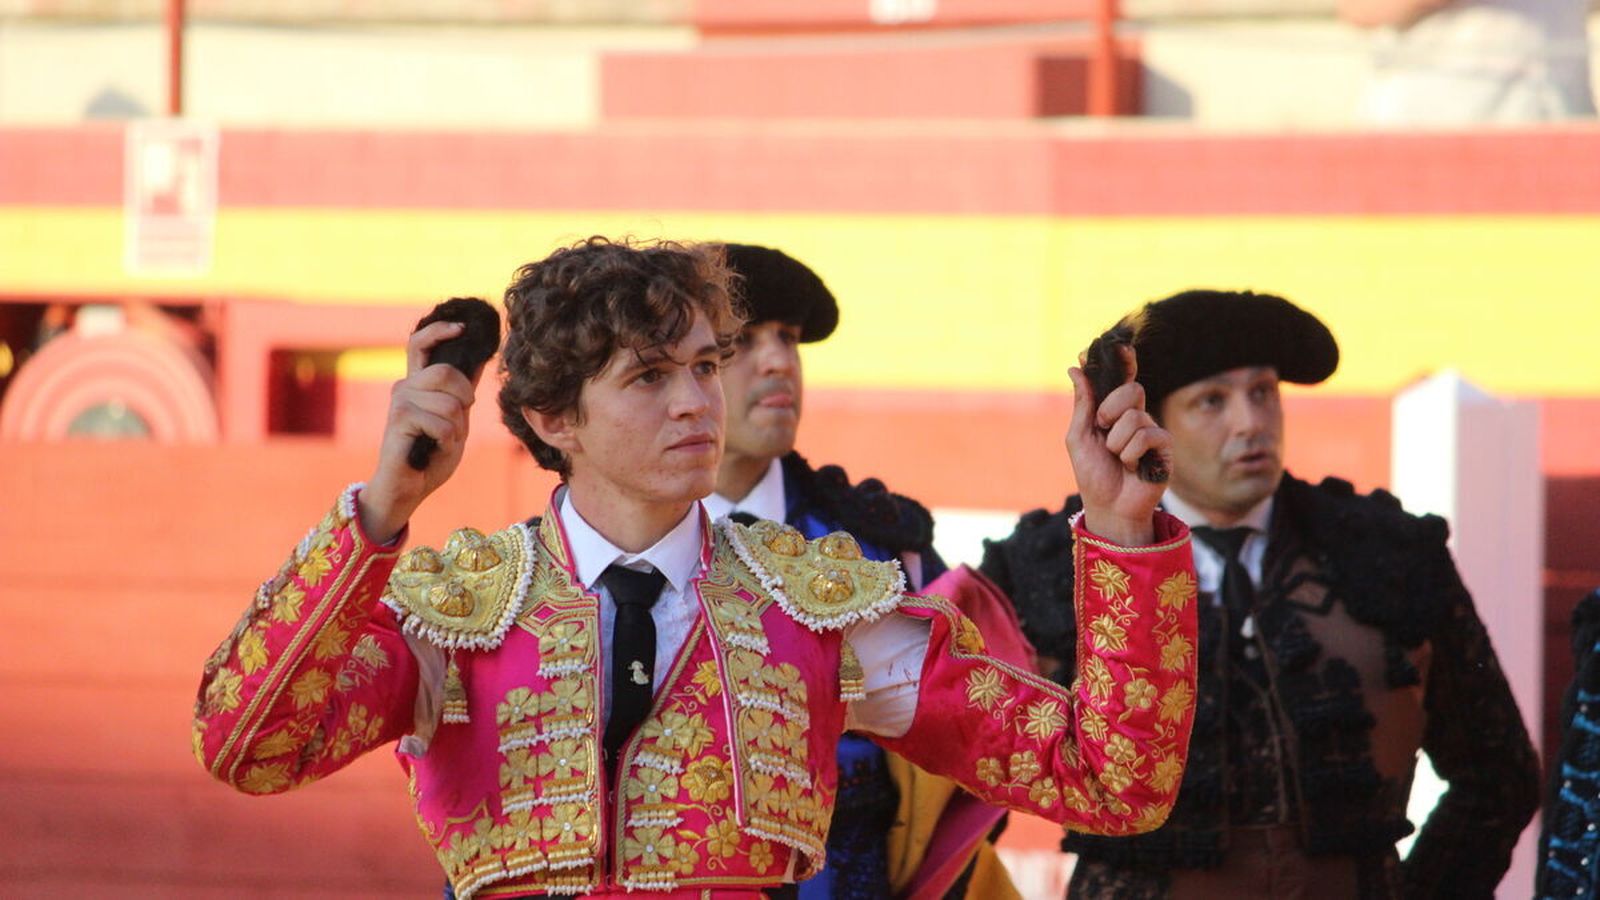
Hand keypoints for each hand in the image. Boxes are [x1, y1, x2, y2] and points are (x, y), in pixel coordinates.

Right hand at [359, 321, 480, 542]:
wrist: (408, 488)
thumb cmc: (430, 455)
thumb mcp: (456, 420)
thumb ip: (462, 392)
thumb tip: (479, 358)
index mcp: (417, 384)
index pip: (420, 343)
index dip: (439, 330)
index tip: (461, 327)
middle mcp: (404, 386)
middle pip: (446, 371)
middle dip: (464, 399)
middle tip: (457, 424)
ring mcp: (399, 401)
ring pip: (449, 402)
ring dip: (456, 428)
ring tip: (442, 442)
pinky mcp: (399, 420)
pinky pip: (442, 423)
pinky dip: (448, 441)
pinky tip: (435, 450)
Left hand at [1065, 347, 1170, 545]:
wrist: (1109, 506)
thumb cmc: (1093, 474)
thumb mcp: (1079, 437)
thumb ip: (1082, 404)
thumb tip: (1075, 368)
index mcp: (1114, 411)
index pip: (1122, 379)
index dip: (1122, 360)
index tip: (1117, 345)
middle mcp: (1136, 416)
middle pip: (1132, 389)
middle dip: (1110, 409)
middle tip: (1103, 430)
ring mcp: (1152, 430)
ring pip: (1134, 416)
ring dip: (1117, 442)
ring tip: (1118, 459)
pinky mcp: (1164, 447)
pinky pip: (1146, 436)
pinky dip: (1131, 455)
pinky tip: (1134, 468)